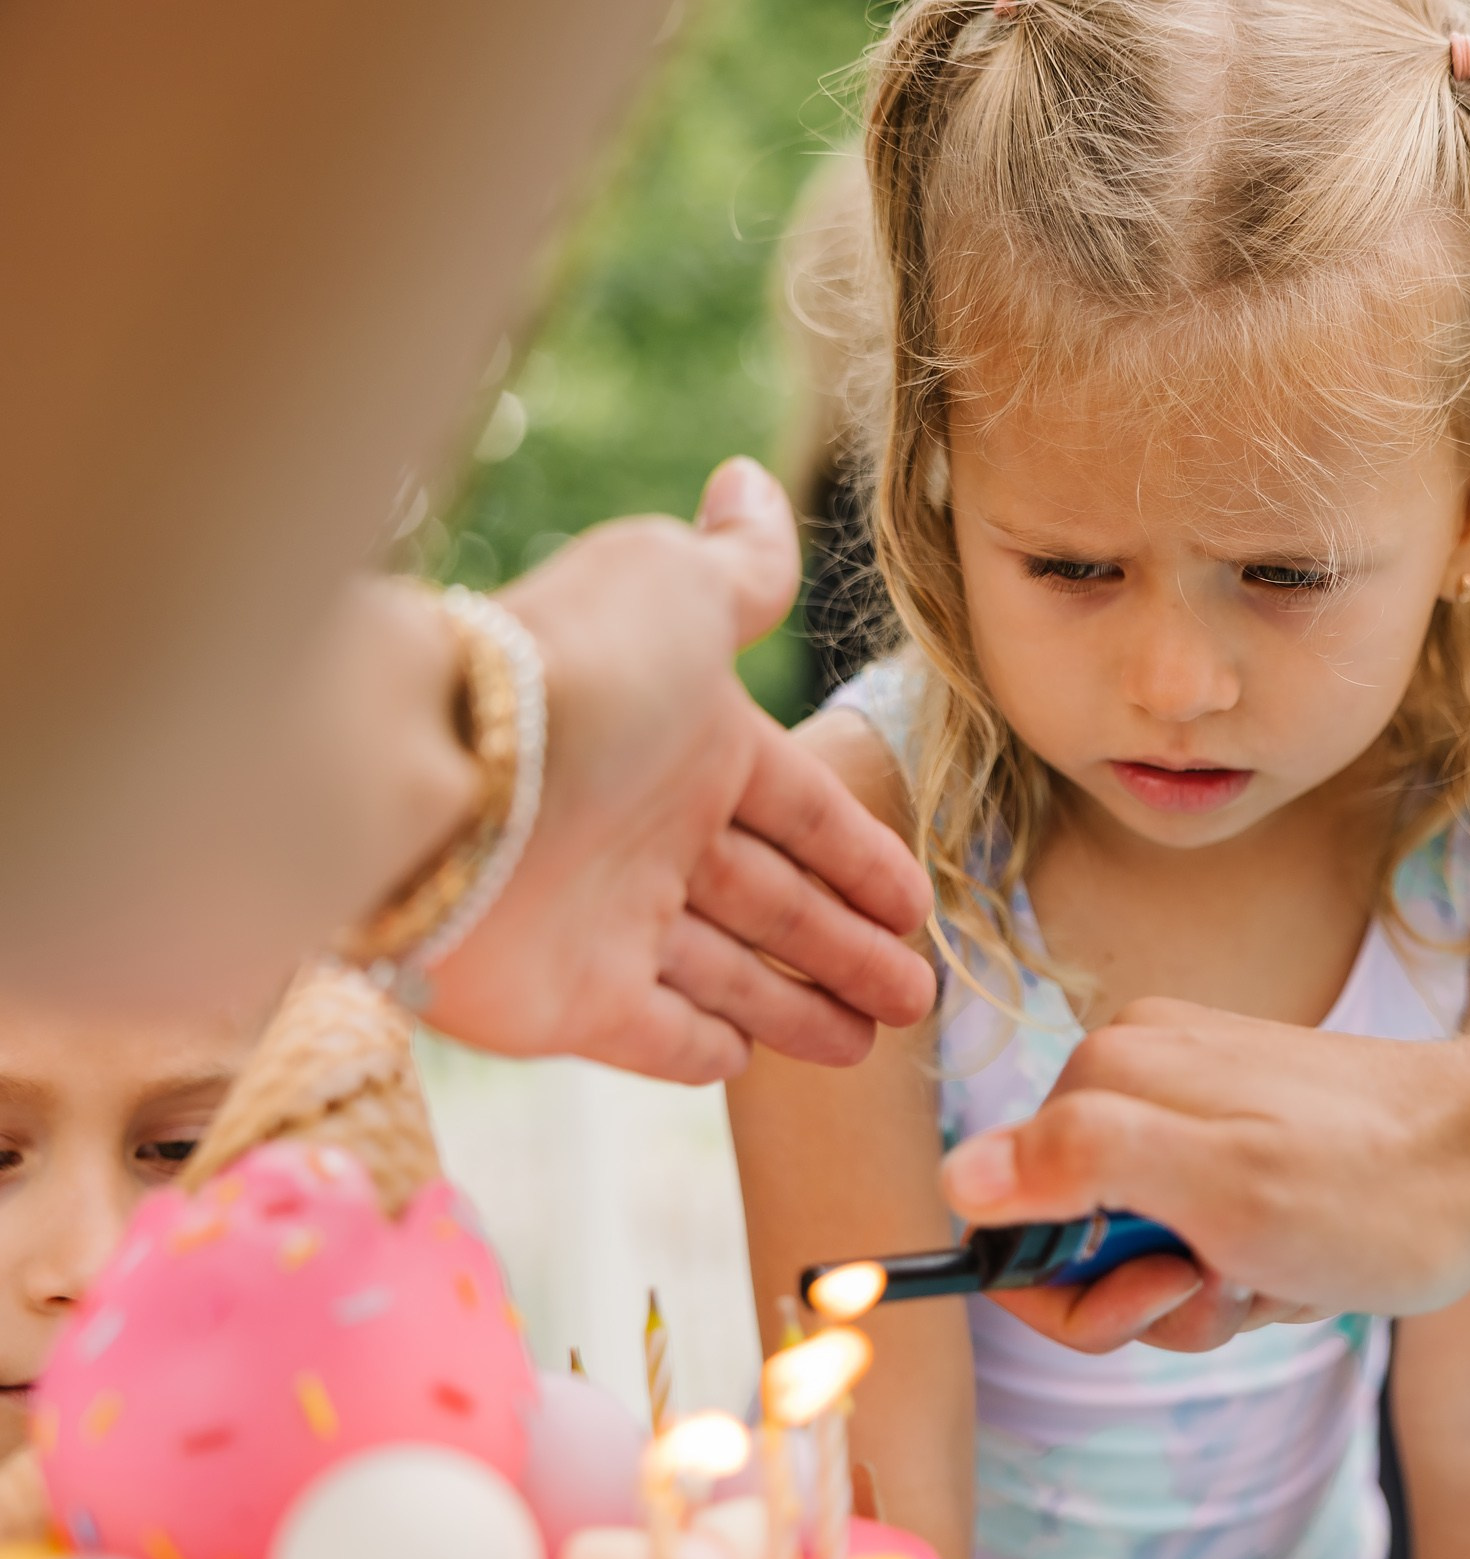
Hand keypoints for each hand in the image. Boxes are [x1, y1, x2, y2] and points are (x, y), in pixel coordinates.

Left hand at [425, 459, 936, 1082]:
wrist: (443, 777)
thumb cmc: (580, 675)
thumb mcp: (678, 592)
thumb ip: (739, 563)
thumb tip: (746, 477)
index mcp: (690, 749)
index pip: (802, 812)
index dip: (862, 857)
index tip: (917, 903)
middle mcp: (650, 836)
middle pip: (775, 901)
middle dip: (849, 946)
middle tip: (920, 997)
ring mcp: (608, 924)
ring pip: (730, 975)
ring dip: (801, 1007)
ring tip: (873, 1040)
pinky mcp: (570, 1006)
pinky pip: (654, 1035)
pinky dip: (701, 1050)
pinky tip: (746, 1064)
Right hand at [941, 997, 1469, 1345]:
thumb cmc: (1374, 1187)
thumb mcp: (1217, 1190)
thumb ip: (1080, 1166)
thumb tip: (956, 1174)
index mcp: (1108, 1074)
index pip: (1008, 1217)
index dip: (1074, 1295)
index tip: (1166, 1294)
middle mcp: (1137, 1075)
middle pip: (1077, 1240)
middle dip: (1155, 1294)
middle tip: (1238, 1280)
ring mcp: (1194, 1103)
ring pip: (1144, 1247)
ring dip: (1211, 1290)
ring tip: (1284, 1269)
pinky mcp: (1243, 1132)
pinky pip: (1202, 1230)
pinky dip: (1250, 1268)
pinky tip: (1304, 1259)